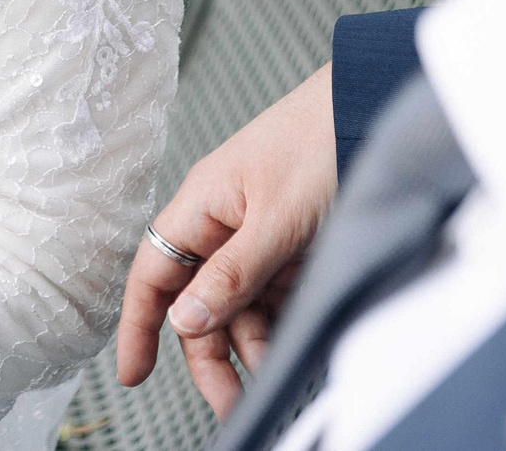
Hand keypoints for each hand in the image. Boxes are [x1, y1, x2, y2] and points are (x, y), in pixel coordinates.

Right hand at [117, 61, 337, 417]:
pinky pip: (275, 295)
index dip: (139, 324)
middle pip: (199, 301)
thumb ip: (231, 274)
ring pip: (240, 305)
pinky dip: (281, 323)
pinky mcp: (294, 242)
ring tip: (273, 374)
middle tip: (229, 400)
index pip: (154, 274)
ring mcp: (259, 233)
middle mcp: (223, 222)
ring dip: (252, 343)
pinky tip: (293, 345)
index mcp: (201, 205)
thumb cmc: (318, 139)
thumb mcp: (275, 219)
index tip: (133, 374)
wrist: (372, 105)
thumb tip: (185, 320)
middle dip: (208, 353)